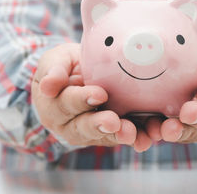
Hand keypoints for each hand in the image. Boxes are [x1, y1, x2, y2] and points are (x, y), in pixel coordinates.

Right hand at [31, 43, 152, 151]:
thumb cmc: (65, 66)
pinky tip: (149, 137)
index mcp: (55, 107)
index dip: (82, 100)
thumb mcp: (55, 61)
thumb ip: (53, 70)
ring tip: (133, 134)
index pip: (68, 104)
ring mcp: (94, 131)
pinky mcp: (114, 131)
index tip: (99, 94)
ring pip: (106, 135)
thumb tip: (47, 85)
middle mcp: (72, 125)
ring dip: (121, 135)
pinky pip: (125, 135)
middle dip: (100, 124)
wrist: (80, 74)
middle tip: (114, 122)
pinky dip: (138, 137)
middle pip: (85, 127)